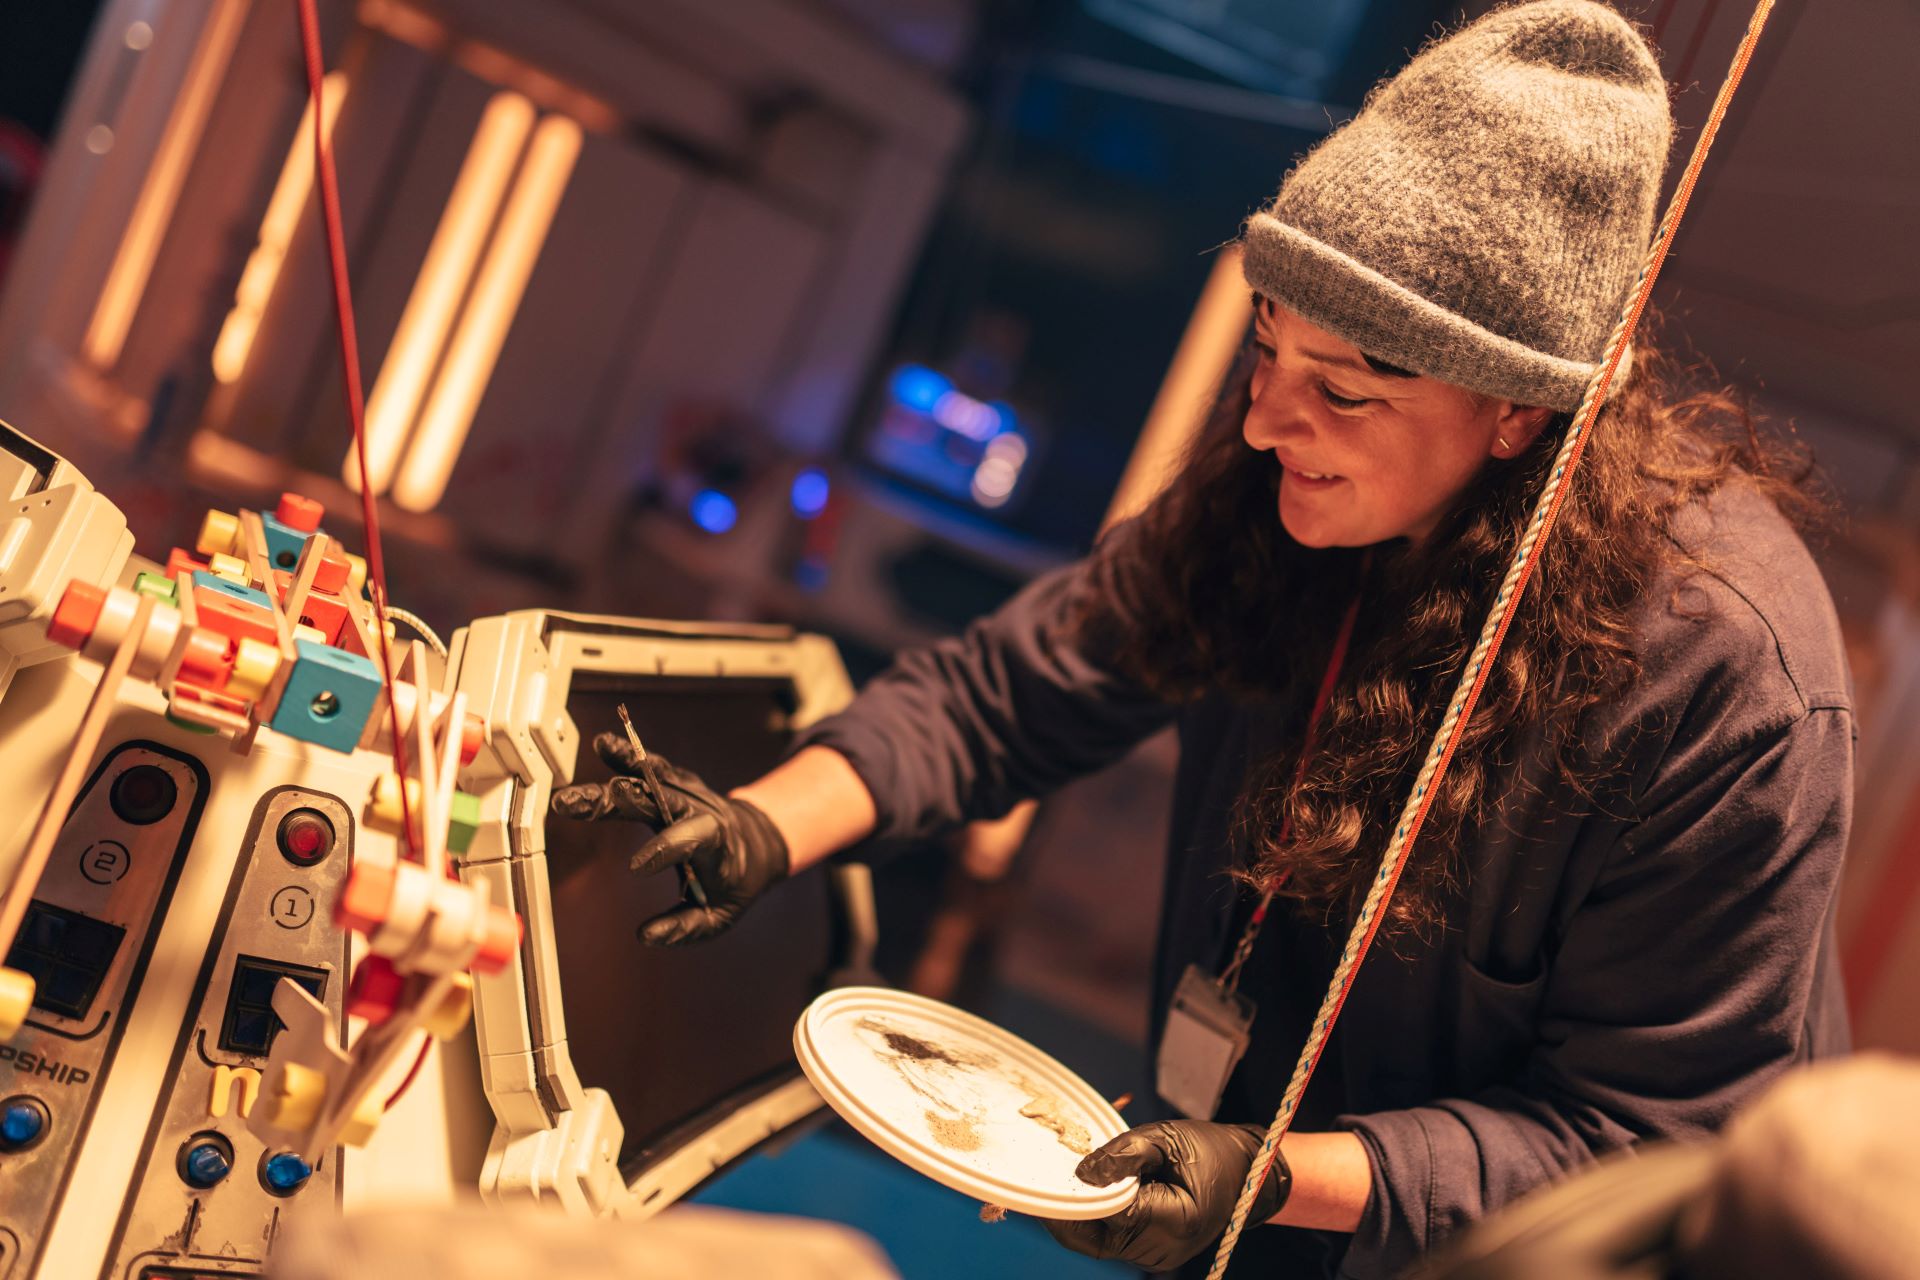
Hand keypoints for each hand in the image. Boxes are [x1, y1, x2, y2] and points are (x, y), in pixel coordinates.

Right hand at [549, 732, 789, 944]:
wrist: (756, 843)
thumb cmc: (734, 883)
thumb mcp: (720, 916)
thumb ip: (685, 928)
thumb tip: (648, 936)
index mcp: (716, 846)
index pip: (691, 840)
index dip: (666, 850)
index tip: (637, 869)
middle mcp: (702, 812)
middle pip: (658, 800)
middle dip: (616, 799)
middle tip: (572, 803)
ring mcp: (689, 794)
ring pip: (654, 776)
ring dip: (623, 766)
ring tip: (597, 750)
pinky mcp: (677, 784)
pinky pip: (654, 767)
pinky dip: (631, 756)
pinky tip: (606, 744)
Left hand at [1043, 1120, 1290, 1271]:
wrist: (1250, 1174)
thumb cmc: (1212, 1150)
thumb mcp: (1167, 1139)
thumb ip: (1122, 1155)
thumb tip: (1080, 1174)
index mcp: (1172, 1222)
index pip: (1105, 1214)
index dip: (1073, 1195)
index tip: (1044, 1175)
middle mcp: (1160, 1249)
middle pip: (1090, 1239)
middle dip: (1065, 1210)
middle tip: (1040, 1180)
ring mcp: (1154, 1256)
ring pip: (1096, 1240)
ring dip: (1080, 1210)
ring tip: (1065, 1176)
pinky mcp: (1149, 1251)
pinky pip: (1110, 1235)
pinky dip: (1097, 1212)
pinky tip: (1091, 1186)